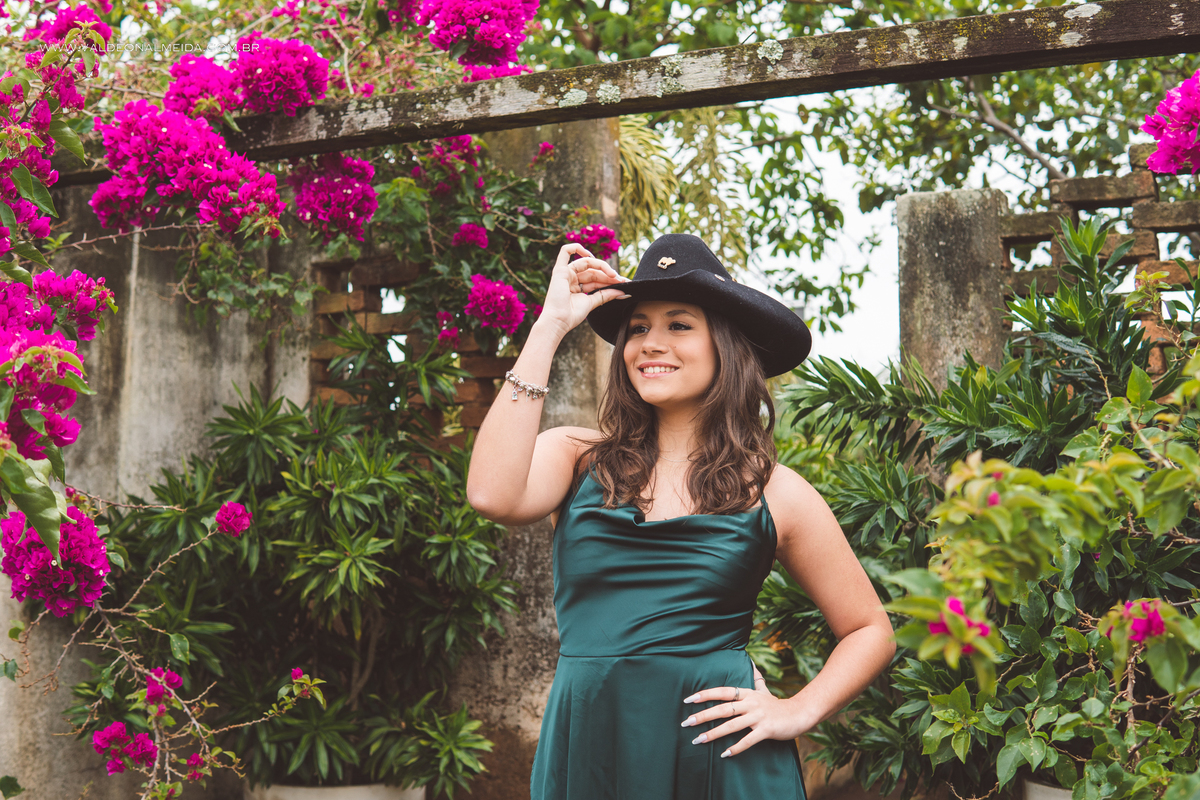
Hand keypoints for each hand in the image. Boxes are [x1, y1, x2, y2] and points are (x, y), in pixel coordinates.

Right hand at [538, 242, 629, 336]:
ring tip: (614, 276)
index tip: (623, 283)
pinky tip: (591, 254)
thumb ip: (606, 295)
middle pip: (593, 271)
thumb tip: (623, 291)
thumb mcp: (593, 302)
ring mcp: (565, 273)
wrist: (559, 321)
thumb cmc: (572, 315)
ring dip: (602, 266)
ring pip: (587, 262)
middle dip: (608, 274)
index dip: (609, 279)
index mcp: (576, 287)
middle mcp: (571, 278)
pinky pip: (566, 251)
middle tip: (622, 281)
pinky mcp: (560, 270)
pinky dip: (577, 247)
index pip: (596, 279)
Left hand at [679, 675, 815, 757]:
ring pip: (732, 725)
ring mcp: (759, 716)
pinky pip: (748, 740)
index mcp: (748, 694)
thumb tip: (751, 663)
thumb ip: (756, 679)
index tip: (688, 699)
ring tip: (698, 740)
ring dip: (714, 734)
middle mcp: (751, 703)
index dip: (705, 694)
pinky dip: (736, 747)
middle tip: (686, 722)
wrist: (800, 714)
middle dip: (703, 716)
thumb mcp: (764, 691)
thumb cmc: (777, 706)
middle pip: (723, 709)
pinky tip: (724, 754)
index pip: (722, 692)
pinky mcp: (767, 730)